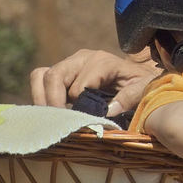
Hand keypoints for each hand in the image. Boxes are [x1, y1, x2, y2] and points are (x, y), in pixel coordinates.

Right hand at [30, 48, 159, 113]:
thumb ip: (129, 98)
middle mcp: (82, 58)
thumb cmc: (140, 83)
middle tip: (59, 123)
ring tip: (52, 118)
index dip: (77, 107)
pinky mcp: (63, 71)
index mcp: (102, 62)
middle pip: (54, 76)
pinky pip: (41, 78)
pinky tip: (53, 112)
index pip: (79, 86)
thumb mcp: (142, 89)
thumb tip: (108, 111)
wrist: (137, 74)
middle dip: (53, 102)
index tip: (80, 123)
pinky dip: (41, 95)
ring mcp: (70, 63)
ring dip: (43, 98)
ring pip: (42, 75)